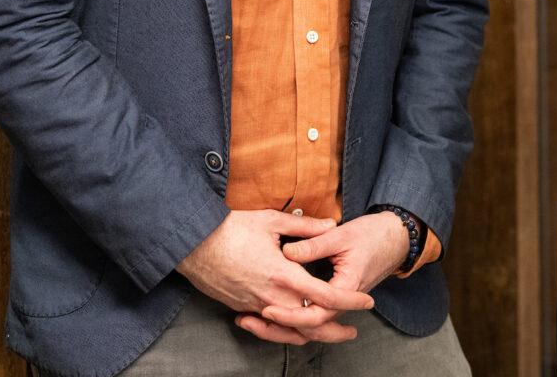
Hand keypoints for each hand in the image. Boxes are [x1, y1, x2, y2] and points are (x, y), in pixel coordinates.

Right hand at [176, 210, 373, 343]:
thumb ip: (304, 226)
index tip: (366, 302)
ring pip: (289, 331)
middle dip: (334, 330)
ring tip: (326, 332)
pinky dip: (284, 330)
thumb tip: (329, 224)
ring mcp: (255, 306)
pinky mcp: (241, 307)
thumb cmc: (229, 228)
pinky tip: (291, 325)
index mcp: (284, 275)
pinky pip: (269, 327)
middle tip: (352, 330)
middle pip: (310, 325)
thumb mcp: (271, 220)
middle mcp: (271, 297)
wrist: (191, 243)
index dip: (349, 301)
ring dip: (310, 334)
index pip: (326, 296)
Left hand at [258, 211, 409, 328]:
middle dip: (277, 328)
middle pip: (309, 328)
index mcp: (346, 288)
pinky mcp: (334, 300)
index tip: (268, 309)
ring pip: (309, 327)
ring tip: (251, 322)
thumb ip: (314, 244)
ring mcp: (339, 303)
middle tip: (249, 320)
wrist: (395, 238)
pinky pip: (312, 317)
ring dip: (281, 328)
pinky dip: (290, 319)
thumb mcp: (341, 235)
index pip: (315, 314)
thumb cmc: (372, 235)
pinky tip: (268, 314)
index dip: (289, 315)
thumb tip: (287, 251)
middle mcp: (343, 302)